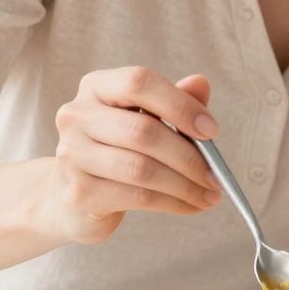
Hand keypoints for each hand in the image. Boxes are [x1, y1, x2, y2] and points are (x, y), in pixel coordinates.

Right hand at [42, 67, 221, 244]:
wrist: (73, 196)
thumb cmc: (118, 150)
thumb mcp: (147, 119)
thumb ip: (174, 101)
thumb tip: (200, 83)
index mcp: (96, 86)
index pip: (139, 83)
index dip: (180, 105)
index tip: (212, 130)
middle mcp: (76, 116)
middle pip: (143, 131)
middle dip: (189, 156)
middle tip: (216, 176)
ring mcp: (72, 154)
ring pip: (142, 169)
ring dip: (184, 185)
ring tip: (209, 195)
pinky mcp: (79, 192)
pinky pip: (137, 197)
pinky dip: (172, 203)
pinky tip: (190, 206)